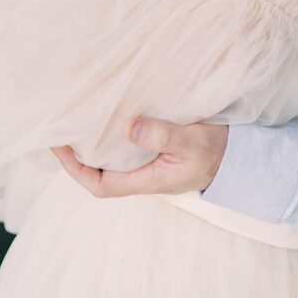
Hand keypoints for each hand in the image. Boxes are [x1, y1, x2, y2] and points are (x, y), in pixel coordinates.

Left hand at [51, 117, 228, 197]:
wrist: (238, 156)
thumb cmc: (215, 152)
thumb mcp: (191, 142)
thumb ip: (162, 135)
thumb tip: (127, 126)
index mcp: (146, 180)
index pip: (100, 185)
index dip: (75, 169)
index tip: (59, 146)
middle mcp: (141, 174)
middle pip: (98, 171)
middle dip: (75, 153)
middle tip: (59, 125)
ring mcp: (147, 163)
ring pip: (110, 157)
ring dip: (91, 140)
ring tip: (75, 116)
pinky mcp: (154, 148)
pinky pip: (124, 144)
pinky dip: (109, 130)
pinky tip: (104, 112)